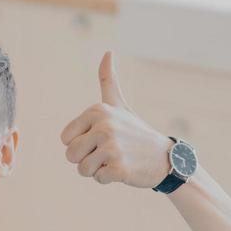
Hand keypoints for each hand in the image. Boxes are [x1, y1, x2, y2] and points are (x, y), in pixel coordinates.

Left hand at [59, 51, 173, 188]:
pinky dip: (109, 179)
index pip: (66, 139)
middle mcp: (103, 126)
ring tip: (115, 160)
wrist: (164, 157)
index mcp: (97, 111)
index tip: (99, 140)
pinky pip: (98, 179)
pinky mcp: (119, 168)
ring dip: (97, 170)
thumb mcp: (120, 105)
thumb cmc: (136, 132)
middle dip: (85, 160)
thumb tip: (108, 51)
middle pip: (71, 155)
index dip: (80, 145)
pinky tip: (123, 169)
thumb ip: (108, 80)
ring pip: (82, 170)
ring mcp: (112, 147)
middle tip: (107, 154)